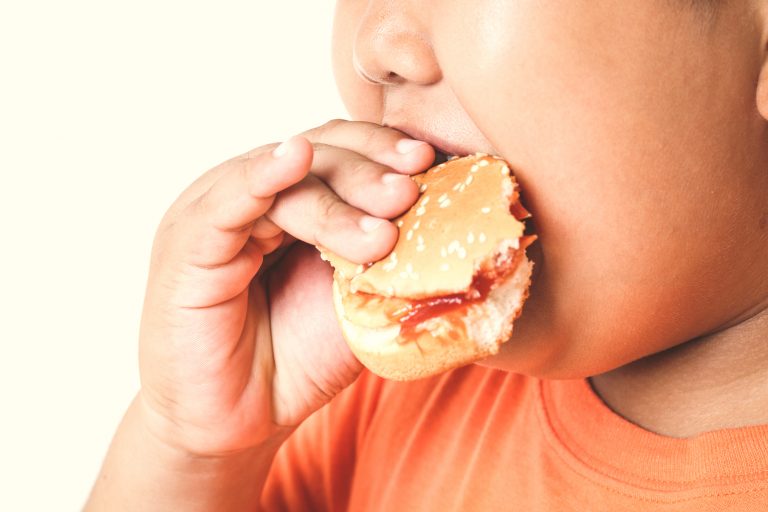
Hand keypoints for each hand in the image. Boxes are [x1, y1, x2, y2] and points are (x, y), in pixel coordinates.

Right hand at [137, 120, 434, 455]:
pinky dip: (259, 178)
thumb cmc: (297, 355)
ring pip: (283, 183)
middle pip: (317, 157)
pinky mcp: (186, 246)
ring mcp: (217, 215)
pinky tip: (294, 159)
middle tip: (409, 193)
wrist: (240, 421)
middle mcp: (255, 198)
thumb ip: (385, 255)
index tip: (431, 161)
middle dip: (368, 173)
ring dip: (337, 197)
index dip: (383, 150)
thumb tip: (447, 220)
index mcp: (294, 201)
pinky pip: (224, 205)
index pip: (341, 151)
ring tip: (381, 234)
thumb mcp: (356, 298)